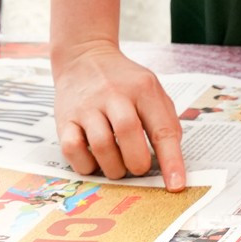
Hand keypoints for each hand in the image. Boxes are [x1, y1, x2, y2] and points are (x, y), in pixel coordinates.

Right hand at [50, 40, 185, 189]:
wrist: (84, 57)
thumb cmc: (124, 83)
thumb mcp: (152, 90)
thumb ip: (165, 122)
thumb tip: (172, 164)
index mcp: (143, 89)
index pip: (161, 128)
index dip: (170, 160)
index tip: (175, 185)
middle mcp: (113, 94)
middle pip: (128, 133)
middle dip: (137, 162)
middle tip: (137, 168)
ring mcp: (87, 106)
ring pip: (101, 145)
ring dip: (113, 167)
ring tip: (118, 166)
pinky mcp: (65, 119)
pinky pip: (73, 149)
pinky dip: (86, 164)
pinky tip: (94, 161)